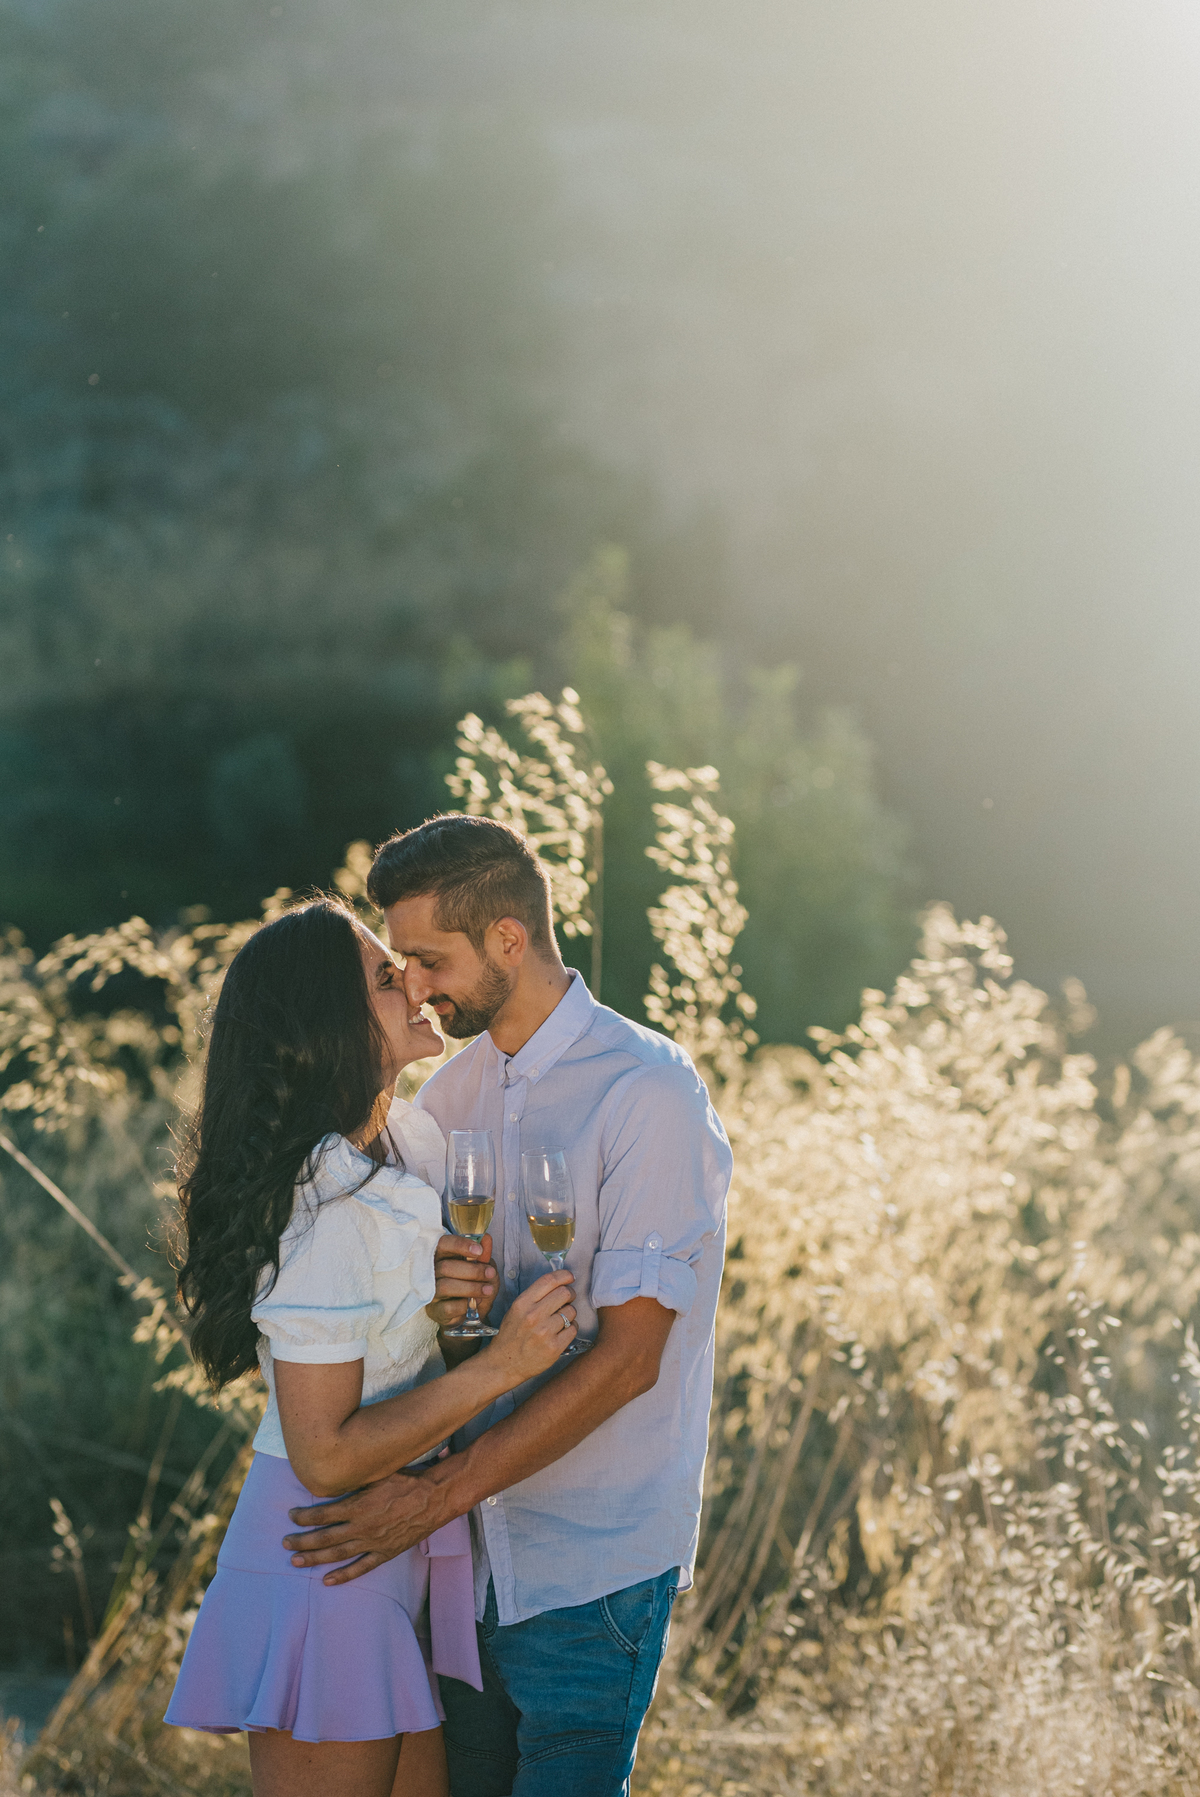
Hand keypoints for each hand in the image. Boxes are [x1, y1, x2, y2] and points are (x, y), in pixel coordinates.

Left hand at [284, 1466, 453, 1582]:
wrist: (434, 1498)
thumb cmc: (406, 1480)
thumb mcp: (378, 1472)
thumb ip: (355, 1479)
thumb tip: (334, 1474)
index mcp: (358, 1505)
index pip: (322, 1514)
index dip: (304, 1516)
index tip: (291, 1516)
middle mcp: (361, 1526)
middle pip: (324, 1537)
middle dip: (302, 1541)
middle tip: (284, 1543)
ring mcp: (373, 1542)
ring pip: (337, 1554)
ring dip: (314, 1559)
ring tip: (295, 1562)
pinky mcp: (385, 1553)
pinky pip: (361, 1568)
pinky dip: (344, 1576)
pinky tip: (327, 1581)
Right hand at [427, 1232, 497, 1328]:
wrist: (471, 1312)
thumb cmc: (473, 1283)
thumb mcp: (482, 1267)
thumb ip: (483, 1254)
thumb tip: (486, 1238)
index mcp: (442, 1256)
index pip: (443, 1244)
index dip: (460, 1245)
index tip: (479, 1250)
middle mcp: (432, 1272)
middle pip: (446, 1267)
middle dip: (472, 1270)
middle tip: (490, 1273)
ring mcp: (431, 1292)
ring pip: (446, 1286)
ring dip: (471, 1288)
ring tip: (488, 1290)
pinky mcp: (434, 1310)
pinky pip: (447, 1307)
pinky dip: (464, 1305)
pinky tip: (474, 1304)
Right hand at [486, 1269, 576, 1382]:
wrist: (504, 1363)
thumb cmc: (511, 1334)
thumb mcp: (516, 1310)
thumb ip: (535, 1297)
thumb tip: (560, 1284)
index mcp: (522, 1303)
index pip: (549, 1280)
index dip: (563, 1275)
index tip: (570, 1277)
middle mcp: (533, 1316)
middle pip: (564, 1293)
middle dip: (569, 1294)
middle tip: (567, 1299)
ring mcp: (544, 1332)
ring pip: (571, 1311)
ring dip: (569, 1313)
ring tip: (559, 1320)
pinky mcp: (554, 1348)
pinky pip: (573, 1329)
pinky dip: (570, 1328)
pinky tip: (561, 1332)